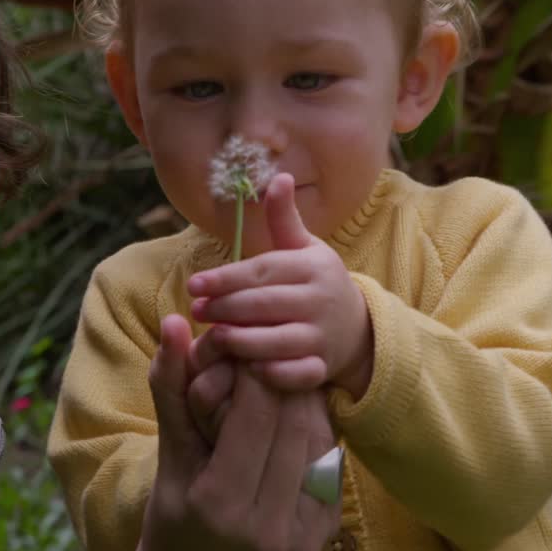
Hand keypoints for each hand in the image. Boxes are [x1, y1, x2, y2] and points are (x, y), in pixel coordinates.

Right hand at [116, 314, 340, 550]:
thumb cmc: (171, 519)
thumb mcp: (167, 455)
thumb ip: (172, 387)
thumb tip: (174, 323)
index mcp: (220, 503)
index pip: (257, 412)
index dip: (255, 369)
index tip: (244, 349)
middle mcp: (266, 524)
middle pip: (295, 422)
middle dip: (283, 379)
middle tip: (269, 356)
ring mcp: (301, 534)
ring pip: (320, 439)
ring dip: (304, 402)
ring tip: (282, 385)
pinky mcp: (323, 536)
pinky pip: (329, 465)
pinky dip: (314, 434)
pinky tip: (295, 421)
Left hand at [188, 173, 375, 398]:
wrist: (358, 328)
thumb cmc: (316, 283)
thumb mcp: (305, 248)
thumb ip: (284, 218)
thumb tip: (278, 176)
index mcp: (311, 267)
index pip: (260, 271)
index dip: (224, 279)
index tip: (194, 285)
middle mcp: (319, 300)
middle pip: (262, 306)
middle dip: (223, 309)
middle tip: (196, 311)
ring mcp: (322, 337)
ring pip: (274, 342)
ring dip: (239, 341)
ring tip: (211, 338)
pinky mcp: (322, 368)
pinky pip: (293, 374)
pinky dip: (269, 373)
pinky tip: (244, 368)